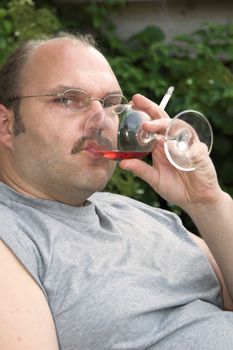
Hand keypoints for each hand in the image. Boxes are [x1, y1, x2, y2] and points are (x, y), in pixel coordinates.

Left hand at [119, 94, 221, 210]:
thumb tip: (122, 163)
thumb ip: (140, 169)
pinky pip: (192, 143)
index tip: (131, 104)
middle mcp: (173, 141)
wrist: (195, 199)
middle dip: (150, 108)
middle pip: (163, 119)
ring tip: (148, 126)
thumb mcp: (154, 179)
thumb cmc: (176, 187)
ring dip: (162, 125)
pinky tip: (171, 144)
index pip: (152, 125)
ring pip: (176, 127)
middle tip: (137, 100)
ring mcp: (187, 145)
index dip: (143, 113)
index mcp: (161, 146)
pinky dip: (182, 143)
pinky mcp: (200, 153)